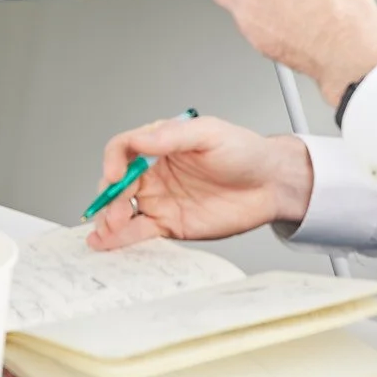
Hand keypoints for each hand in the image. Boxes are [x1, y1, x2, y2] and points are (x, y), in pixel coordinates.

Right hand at [86, 117, 312, 251]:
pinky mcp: (170, 225)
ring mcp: (160, 199)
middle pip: (118, 182)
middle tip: (114, 210)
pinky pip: (140, 231)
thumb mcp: (208, 133)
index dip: (113, 160)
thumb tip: (140, 139)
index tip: (116, 174)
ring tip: (105, 231)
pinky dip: (120, 239)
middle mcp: (155, 172)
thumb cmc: (243, 152)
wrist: (271, 185)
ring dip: (109, 219)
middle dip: (109, 197)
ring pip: (123, 209)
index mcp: (160, 144)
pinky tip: (106, 242)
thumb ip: (172, 136)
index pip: (123, 148)